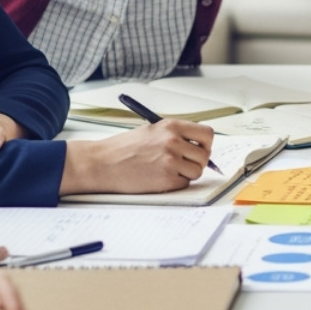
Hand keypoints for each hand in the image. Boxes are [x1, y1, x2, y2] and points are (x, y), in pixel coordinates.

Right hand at [59, 120, 213, 194]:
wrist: (103, 163)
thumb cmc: (124, 147)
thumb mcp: (153, 131)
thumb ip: (176, 135)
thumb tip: (199, 146)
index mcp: (171, 126)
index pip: (207, 134)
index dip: (206, 144)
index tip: (200, 149)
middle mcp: (173, 142)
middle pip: (204, 156)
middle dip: (197, 162)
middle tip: (184, 164)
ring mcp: (170, 161)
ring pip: (196, 172)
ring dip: (187, 174)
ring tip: (169, 170)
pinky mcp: (165, 180)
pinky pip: (184, 183)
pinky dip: (176, 183)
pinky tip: (159, 177)